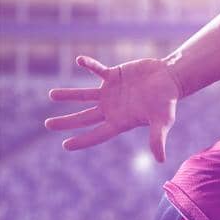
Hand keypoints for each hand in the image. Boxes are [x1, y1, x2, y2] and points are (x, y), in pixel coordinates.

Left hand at [44, 56, 180, 161]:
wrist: (171, 78)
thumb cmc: (167, 101)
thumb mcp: (163, 121)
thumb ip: (157, 138)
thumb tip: (161, 160)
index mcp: (120, 121)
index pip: (97, 134)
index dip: (82, 140)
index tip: (66, 145)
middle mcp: (111, 108)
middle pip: (84, 117)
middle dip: (66, 121)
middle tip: (48, 124)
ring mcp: (110, 92)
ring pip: (84, 95)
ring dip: (68, 95)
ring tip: (51, 95)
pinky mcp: (113, 75)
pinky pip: (97, 70)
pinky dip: (89, 65)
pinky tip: (80, 60)